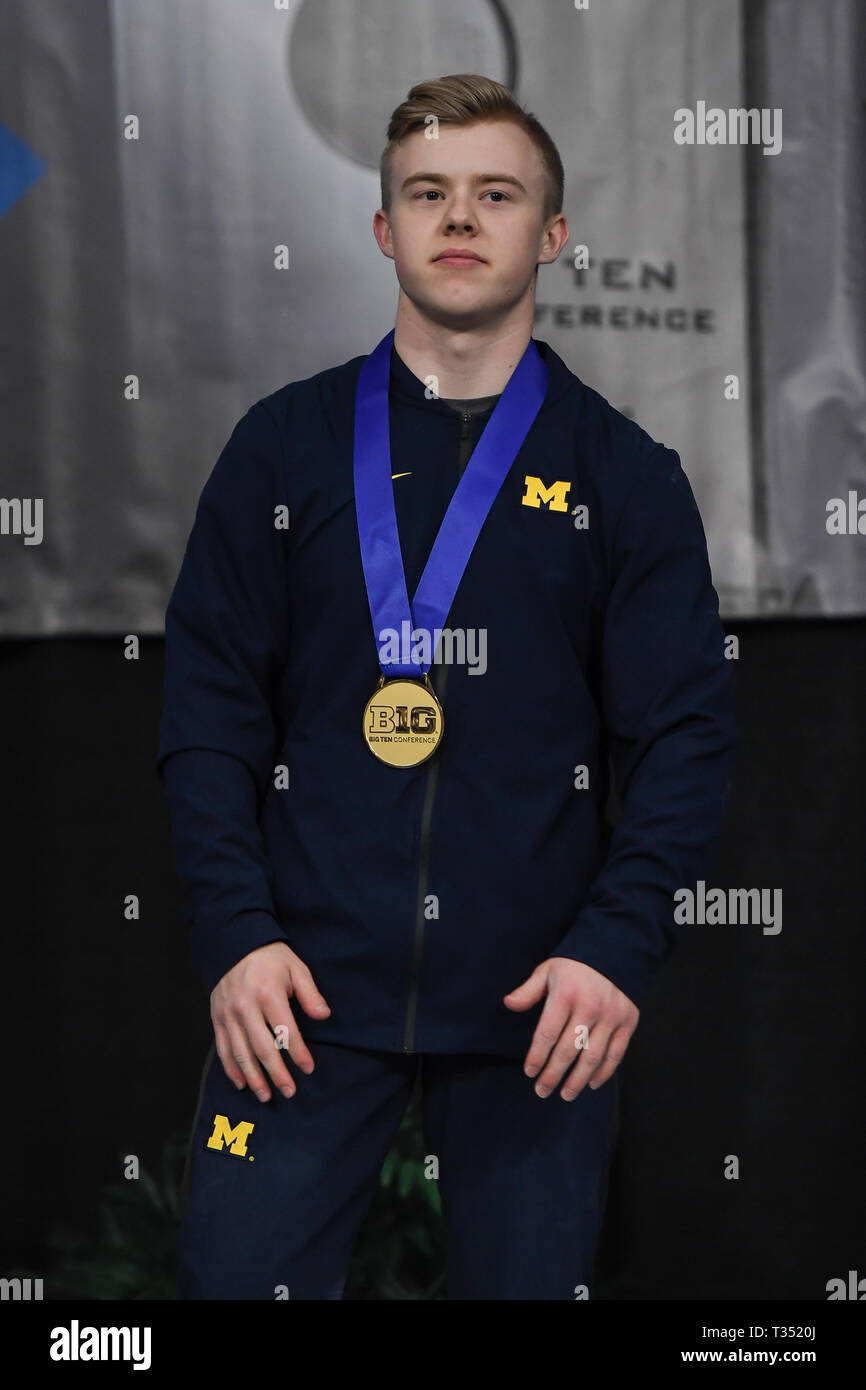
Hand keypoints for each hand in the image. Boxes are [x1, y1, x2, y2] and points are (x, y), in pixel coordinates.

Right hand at [210, 941, 330, 1102]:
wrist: (235, 945)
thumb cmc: (271, 958)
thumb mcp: (296, 968)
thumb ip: (310, 994)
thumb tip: (324, 1016)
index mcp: (268, 994)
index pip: (285, 1031)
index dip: (298, 1053)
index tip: (308, 1069)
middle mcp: (245, 1007)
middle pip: (262, 1048)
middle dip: (277, 1073)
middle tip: (289, 1091)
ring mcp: (228, 1015)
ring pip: (241, 1053)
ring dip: (254, 1078)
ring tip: (266, 1095)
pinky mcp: (217, 1018)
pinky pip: (223, 1049)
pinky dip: (232, 1068)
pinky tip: (241, 1083)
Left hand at [503, 957, 638, 1100]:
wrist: (615, 952)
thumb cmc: (574, 965)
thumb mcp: (548, 970)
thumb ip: (528, 991)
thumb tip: (508, 1004)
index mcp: (566, 994)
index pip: (547, 1034)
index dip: (537, 1057)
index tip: (529, 1073)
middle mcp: (590, 1007)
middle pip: (568, 1051)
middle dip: (553, 1075)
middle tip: (542, 1091)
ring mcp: (611, 1016)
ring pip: (593, 1057)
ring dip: (578, 1080)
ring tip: (566, 1095)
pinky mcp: (628, 1021)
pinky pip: (616, 1054)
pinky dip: (604, 1072)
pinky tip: (592, 1084)